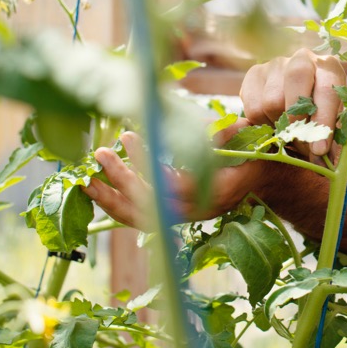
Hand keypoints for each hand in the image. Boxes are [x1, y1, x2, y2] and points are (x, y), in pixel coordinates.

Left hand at [83, 131, 257, 229]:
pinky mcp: (174, 218)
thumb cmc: (252, 152)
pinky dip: (118, 206)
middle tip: (101, 154)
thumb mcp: (246, 137)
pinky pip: (141, 219)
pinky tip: (99, 191)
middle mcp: (198, 210)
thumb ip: (228, 133)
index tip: (129, 138)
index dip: (148, 164)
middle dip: (121, 181)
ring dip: (111, 201)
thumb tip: (211, 128)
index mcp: (216, 190)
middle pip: (152, 206)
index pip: (174, 183)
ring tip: (86, 182)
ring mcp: (185, 218)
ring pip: (142, 219)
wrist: (260, 180)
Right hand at [238, 48, 346, 159]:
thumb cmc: (319, 116)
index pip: (327, 90)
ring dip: (279, 127)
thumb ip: (328, 139)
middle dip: (297, 120)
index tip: (319, 149)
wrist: (298, 104)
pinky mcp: (254, 74)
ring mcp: (276, 64)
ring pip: (271, 100)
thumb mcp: (331, 124)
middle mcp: (303, 59)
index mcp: (329, 68)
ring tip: (288, 134)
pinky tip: (273, 125)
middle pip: (295, 83)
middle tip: (299, 143)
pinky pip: (252, 107)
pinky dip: (262, 124)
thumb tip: (319, 160)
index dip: (323, 122)